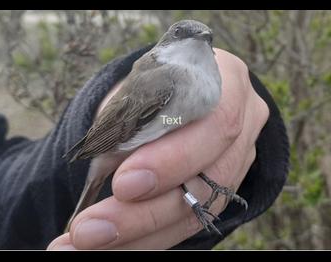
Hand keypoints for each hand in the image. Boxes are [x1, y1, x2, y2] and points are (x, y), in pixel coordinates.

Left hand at [47, 48, 268, 249]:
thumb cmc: (154, 85)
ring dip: (139, 234)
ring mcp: (238, 162)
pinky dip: (146, 238)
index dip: (173, 159)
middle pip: (208, 179)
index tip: (123, 184)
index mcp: (227, 82)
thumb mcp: (138, 86)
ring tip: (86, 243)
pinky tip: (113, 245)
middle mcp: (243, 124)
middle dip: (146, 211)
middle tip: (90, 230)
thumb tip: (106, 167)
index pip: (215, 124)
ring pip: (197, 212)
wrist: (176, 95)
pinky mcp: (222, 191)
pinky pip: (188, 223)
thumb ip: (129, 118)